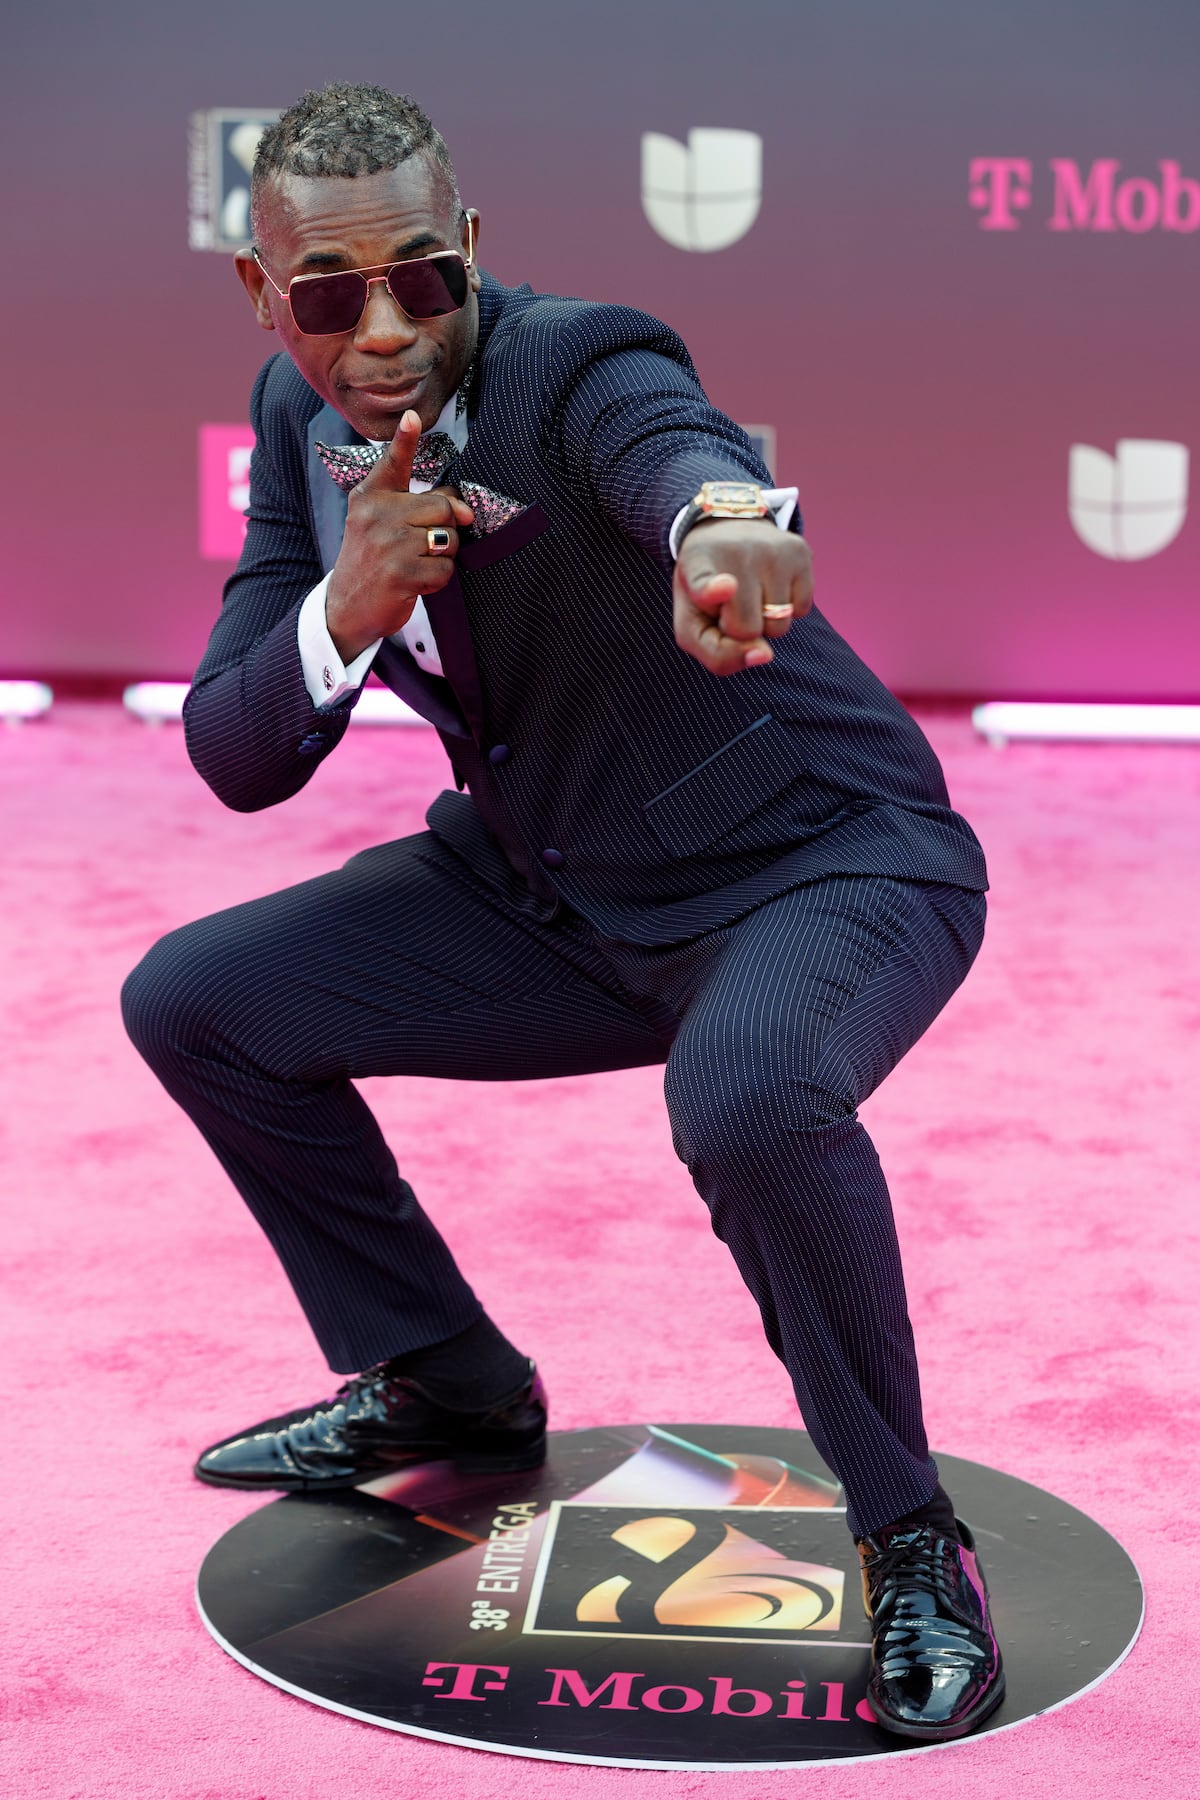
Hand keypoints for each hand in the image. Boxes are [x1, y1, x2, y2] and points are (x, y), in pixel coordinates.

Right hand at [325, 409, 474, 661]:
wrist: (347, 607)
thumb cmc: (373, 559)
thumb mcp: (382, 522)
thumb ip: (419, 504)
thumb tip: (465, 509)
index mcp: (370, 496)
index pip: (393, 463)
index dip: (405, 440)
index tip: (412, 416)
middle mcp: (376, 514)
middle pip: (443, 507)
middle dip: (446, 529)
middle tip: (421, 545)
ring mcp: (388, 543)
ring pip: (449, 539)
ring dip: (443, 556)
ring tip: (415, 563)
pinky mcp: (401, 573)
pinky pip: (445, 569)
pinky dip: (438, 580)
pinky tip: (415, 582)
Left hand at [673, 519, 813, 674]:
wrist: (726, 534)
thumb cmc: (706, 593)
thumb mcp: (693, 627)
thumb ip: (718, 655)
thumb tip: (765, 655)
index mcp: (696, 566)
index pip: (705, 584)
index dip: (713, 590)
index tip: (726, 586)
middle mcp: (735, 551)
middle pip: (749, 630)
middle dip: (740, 629)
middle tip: (729, 603)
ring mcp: (772, 549)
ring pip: (779, 626)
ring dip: (765, 620)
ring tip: (749, 592)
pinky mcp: (799, 552)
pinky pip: (801, 610)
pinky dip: (786, 609)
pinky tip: (770, 585)